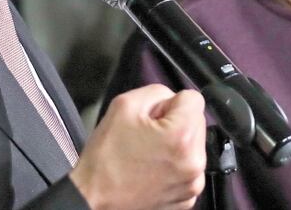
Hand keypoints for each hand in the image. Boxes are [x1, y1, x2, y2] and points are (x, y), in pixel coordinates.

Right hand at [70, 85, 205, 209]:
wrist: (93, 200)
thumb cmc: (105, 159)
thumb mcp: (124, 106)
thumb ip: (157, 92)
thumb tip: (172, 99)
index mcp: (182, 136)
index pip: (194, 98)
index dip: (169, 103)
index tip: (153, 116)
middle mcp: (194, 162)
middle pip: (196, 121)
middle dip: (174, 122)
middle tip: (146, 135)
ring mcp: (192, 183)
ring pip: (194, 145)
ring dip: (176, 144)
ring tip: (147, 154)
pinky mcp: (187, 197)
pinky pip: (188, 167)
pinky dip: (175, 165)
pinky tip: (152, 169)